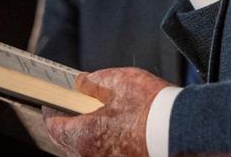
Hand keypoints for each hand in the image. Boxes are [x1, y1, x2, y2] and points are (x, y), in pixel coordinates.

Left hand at [43, 68, 168, 156]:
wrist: (179, 130)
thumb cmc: (148, 106)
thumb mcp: (117, 82)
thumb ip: (92, 82)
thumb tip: (79, 83)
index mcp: (83, 136)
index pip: (54, 126)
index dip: (51, 111)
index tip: (51, 100)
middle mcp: (91, 155)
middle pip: (67, 142)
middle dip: (66, 124)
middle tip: (71, 107)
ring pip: (86, 149)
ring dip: (84, 133)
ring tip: (94, 115)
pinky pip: (103, 153)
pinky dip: (101, 140)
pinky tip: (114, 127)